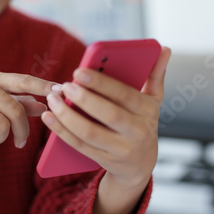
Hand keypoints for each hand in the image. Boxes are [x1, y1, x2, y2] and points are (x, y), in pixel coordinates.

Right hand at [0, 70, 59, 156]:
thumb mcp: (0, 109)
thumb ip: (21, 106)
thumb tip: (44, 107)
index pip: (23, 80)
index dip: (43, 85)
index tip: (61, 90)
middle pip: (15, 110)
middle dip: (21, 131)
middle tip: (21, 142)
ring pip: (1, 126)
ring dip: (1, 138)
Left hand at [42, 47, 170, 186]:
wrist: (140, 165)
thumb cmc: (141, 123)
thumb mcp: (152, 101)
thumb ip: (155, 75)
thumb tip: (164, 48)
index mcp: (148, 111)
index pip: (125, 94)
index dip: (101, 83)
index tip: (79, 71)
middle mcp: (138, 131)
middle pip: (108, 114)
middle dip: (84, 99)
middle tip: (64, 85)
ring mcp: (121, 149)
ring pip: (90, 132)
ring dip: (67, 116)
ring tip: (52, 99)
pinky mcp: (104, 160)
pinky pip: (79, 145)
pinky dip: (61, 131)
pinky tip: (49, 117)